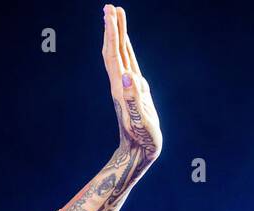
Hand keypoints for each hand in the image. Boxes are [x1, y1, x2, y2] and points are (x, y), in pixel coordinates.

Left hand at [103, 5, 161, 165]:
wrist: (137, 153)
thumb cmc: (143, 140)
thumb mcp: (140, 121)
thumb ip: (133, 100)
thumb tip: (127, 77)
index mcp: (122, 88)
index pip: (115, 54)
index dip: (112, 33)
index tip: (110, 12)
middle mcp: (122, 84)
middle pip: (114, 50)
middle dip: (112, 28)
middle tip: (110, 6)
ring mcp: (127, 87)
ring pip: (119, 56)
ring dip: (117, 36)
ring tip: (116, 16)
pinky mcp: (134, 91)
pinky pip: (127, 64)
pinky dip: (125, 50)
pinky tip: (125, 45)